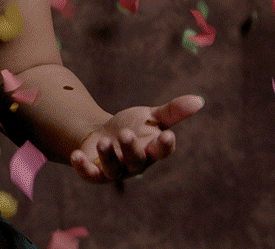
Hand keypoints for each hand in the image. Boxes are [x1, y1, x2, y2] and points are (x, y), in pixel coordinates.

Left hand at [69, 95, 203, 183]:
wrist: (102, 135)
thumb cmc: (132, 127)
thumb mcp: (151, 116)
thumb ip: (173, 111)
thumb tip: (199, 100)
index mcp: (152, 150)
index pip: (162, 151)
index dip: (165, 145)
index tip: (167, 135)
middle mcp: (135, 164)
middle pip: (136, 160)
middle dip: (131, 148)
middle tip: (125, 133)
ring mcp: (115, 170)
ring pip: (113, 169)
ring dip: (108, 156)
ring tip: (103, 141)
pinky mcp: (95, 173)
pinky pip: (90, 174)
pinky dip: (83, 167)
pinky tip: (75, 155)